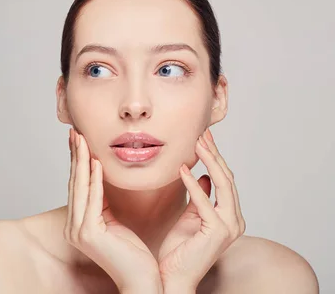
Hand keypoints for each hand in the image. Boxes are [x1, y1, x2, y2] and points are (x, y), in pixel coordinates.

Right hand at [65, 128, 162, 292]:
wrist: (142, 281)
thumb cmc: (133, 255)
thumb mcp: (116, 221)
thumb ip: (105, 202)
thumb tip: (103, 177)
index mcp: (78, 224)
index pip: (77, 185)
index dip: (77, 161)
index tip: (79, 140)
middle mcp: (73, 227)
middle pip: (74, 183)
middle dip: (75, 156)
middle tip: (75, 132)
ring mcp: (78, 231)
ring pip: (80, 188)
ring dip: (82, 161)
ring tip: (83, 140)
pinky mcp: (89, 234)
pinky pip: (93, 200)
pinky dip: (94, 180)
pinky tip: (96, 164)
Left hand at [157, 128, 245, 291]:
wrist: (173, 276)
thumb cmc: (179, 250)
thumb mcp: (190, 216)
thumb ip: (199, 197)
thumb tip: (201, 175)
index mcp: (230, 215)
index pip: (224, 179)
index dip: (214, 157)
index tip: (202, 137)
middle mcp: (235, 220)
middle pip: (227, 177)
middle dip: (214, 153)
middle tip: (201, 133)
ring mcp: (229, 226)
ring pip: (223, 184)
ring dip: (209, 161)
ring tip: (195, 143)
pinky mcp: (217, 232)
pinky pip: (205, 201)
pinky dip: (193, 184)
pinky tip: (182, 169)